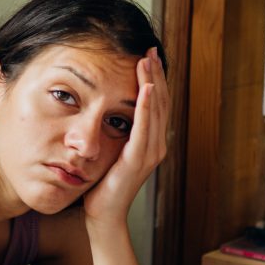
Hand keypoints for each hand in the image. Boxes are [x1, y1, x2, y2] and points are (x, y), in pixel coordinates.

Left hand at [82, 47, 168, 225]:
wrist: (103, 216)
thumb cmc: (103, 185)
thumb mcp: (111, 150)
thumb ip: (116, 131)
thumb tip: (108, 108)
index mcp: (150, 141)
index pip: (156, 102)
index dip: (155, 78)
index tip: (148, 54)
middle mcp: (156, 145)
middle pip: (160, 101)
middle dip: (156, 73)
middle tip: (151, 48)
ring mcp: (150, 152)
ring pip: (155, 110)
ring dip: (152, 82)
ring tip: (147, 59)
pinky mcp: (138, 160)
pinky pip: (145, 127)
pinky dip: (146, 106)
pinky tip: (147, 88)